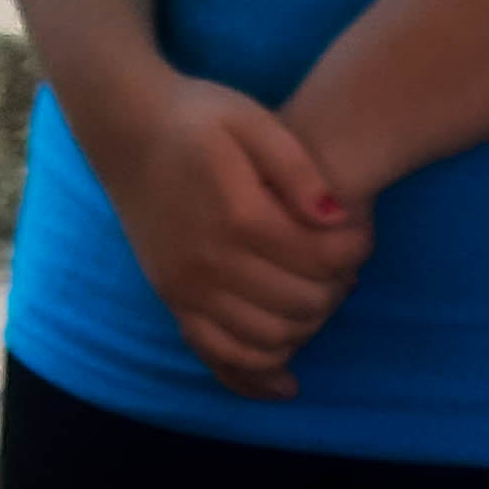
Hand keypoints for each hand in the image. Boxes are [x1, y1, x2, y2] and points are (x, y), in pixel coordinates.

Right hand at [88, 71, 369, 397]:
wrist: (126, 129)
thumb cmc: (197, 117)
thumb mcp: (252, 119)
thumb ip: (297, 167)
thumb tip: (335, 217)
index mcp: (237, 214)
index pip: (319, 258)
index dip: (355, 252)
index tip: (363, 235)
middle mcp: (209, 260)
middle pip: (299, 304)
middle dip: (336, 290)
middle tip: (344, 268)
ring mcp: (186, 287)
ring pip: (267, 338)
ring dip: (306, 328)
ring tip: (317, 295)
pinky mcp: (172, 300)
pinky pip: (220, 355)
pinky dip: (258, 369)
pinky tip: (286, 371)